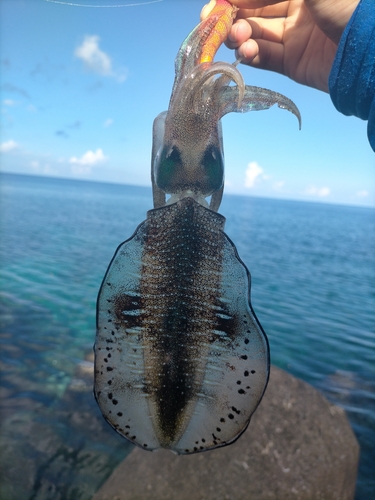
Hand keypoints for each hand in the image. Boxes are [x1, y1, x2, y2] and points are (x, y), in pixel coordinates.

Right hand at [202, 0, 359, 91]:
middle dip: (231, 16)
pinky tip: (245, 53)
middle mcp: (295, 10)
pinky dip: (251, 55)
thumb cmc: (349, 6)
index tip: (216, 2)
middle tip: (214, 22)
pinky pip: (265, 58)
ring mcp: (293, 38)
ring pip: (255, 36)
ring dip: (240, 37)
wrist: (369, 50)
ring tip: (236, 38)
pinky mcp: (293, 63)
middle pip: (253, 12)